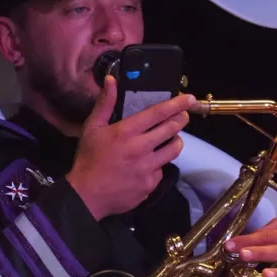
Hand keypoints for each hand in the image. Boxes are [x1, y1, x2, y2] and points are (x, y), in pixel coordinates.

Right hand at [67, 75, 194, 220]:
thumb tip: (111, 80)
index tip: (189, 98)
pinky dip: (159, 164)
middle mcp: (141, 148)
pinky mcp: (150, 184)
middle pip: (172, 129)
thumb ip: (105, 103)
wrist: (87, 196)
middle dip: (181, 119)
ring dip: (175, 141)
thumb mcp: (92, 127)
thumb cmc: (88, 159)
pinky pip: (161, 170)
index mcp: (127, 131)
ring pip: (174, 150)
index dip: (177, 104)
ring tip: (170, 138)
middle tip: (182, 116)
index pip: (158, 113)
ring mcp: (148, 168)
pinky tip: (149, 164)